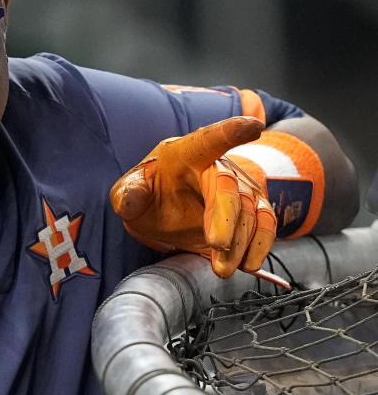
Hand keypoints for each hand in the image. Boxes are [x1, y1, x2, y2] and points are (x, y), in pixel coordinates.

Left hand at [110, 116, 277, 277]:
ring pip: (250, 211)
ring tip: (224, 267)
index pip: (209, 139)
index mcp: (186, 153)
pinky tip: (248, 264)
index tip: (252, 126)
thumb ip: (128, 194)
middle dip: (226, 217)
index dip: (231, 131)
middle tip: (217, 245)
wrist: (164, 211)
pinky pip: (265, 225)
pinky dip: (260, 246)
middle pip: (230, 187)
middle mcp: (217, 167)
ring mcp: (239, 188)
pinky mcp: (251, 211)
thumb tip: (131, 199)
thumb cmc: (148, 194)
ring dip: (241, 241)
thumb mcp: (129, 193)